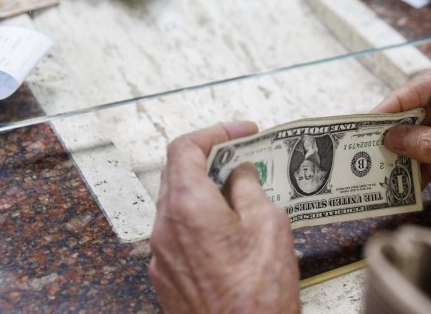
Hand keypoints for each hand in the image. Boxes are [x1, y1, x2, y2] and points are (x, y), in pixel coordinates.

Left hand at [149, 122, 300, 312]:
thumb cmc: (257, 297)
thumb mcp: (269, 226)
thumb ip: (250, 189)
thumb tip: (240, 173)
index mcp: (187, 206)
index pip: (185, 147)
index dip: (215, 132)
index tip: (241, 133)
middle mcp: (165, 227)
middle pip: (178, 172)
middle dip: (211, 157)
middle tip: (242, 156)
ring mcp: (161, 254)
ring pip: (177, 202)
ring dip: (206, 188)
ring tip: (241, 191)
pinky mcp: (166, 274)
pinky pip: (178, 231)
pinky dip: (199, 216)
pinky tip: (228, 226)